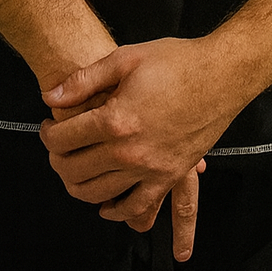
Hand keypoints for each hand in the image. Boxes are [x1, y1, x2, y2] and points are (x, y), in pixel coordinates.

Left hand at [40, 38, 241, 257]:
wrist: (223, 74)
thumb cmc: (177, 61)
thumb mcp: (127, 57)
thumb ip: (84, 79)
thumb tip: (50, 97)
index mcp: (116, 120)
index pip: (64, 139)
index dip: (48, 134)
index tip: (48, 127)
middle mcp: (130, 152)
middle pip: (75, 170)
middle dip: (57, 160)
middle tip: (56, 148)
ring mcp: (151, 168)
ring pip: (99, 195)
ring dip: (78, 186)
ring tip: (74, 170)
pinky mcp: (170, 176)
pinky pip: (139, 207)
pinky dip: (118, 212)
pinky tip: (108, 206)